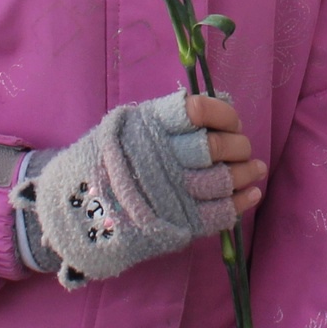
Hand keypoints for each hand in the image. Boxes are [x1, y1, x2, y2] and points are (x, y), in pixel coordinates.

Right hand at [15, 91, 264, 283]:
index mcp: (148, 127)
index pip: (198, 110)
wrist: (71, 213)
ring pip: (224, 179)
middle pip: (217, 146)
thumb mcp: (124, 129)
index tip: (230, 119)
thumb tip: (220, 105)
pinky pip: (219, 213)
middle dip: (238, 145)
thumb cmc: (102, 165)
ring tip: (256, 169)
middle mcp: (161, 157)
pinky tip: (251, 194)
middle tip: (243, 148)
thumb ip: (165, 119)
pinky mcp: (176, 223)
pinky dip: (241, 202)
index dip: (222, 114)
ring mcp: (170, 192)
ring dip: (246, 173)